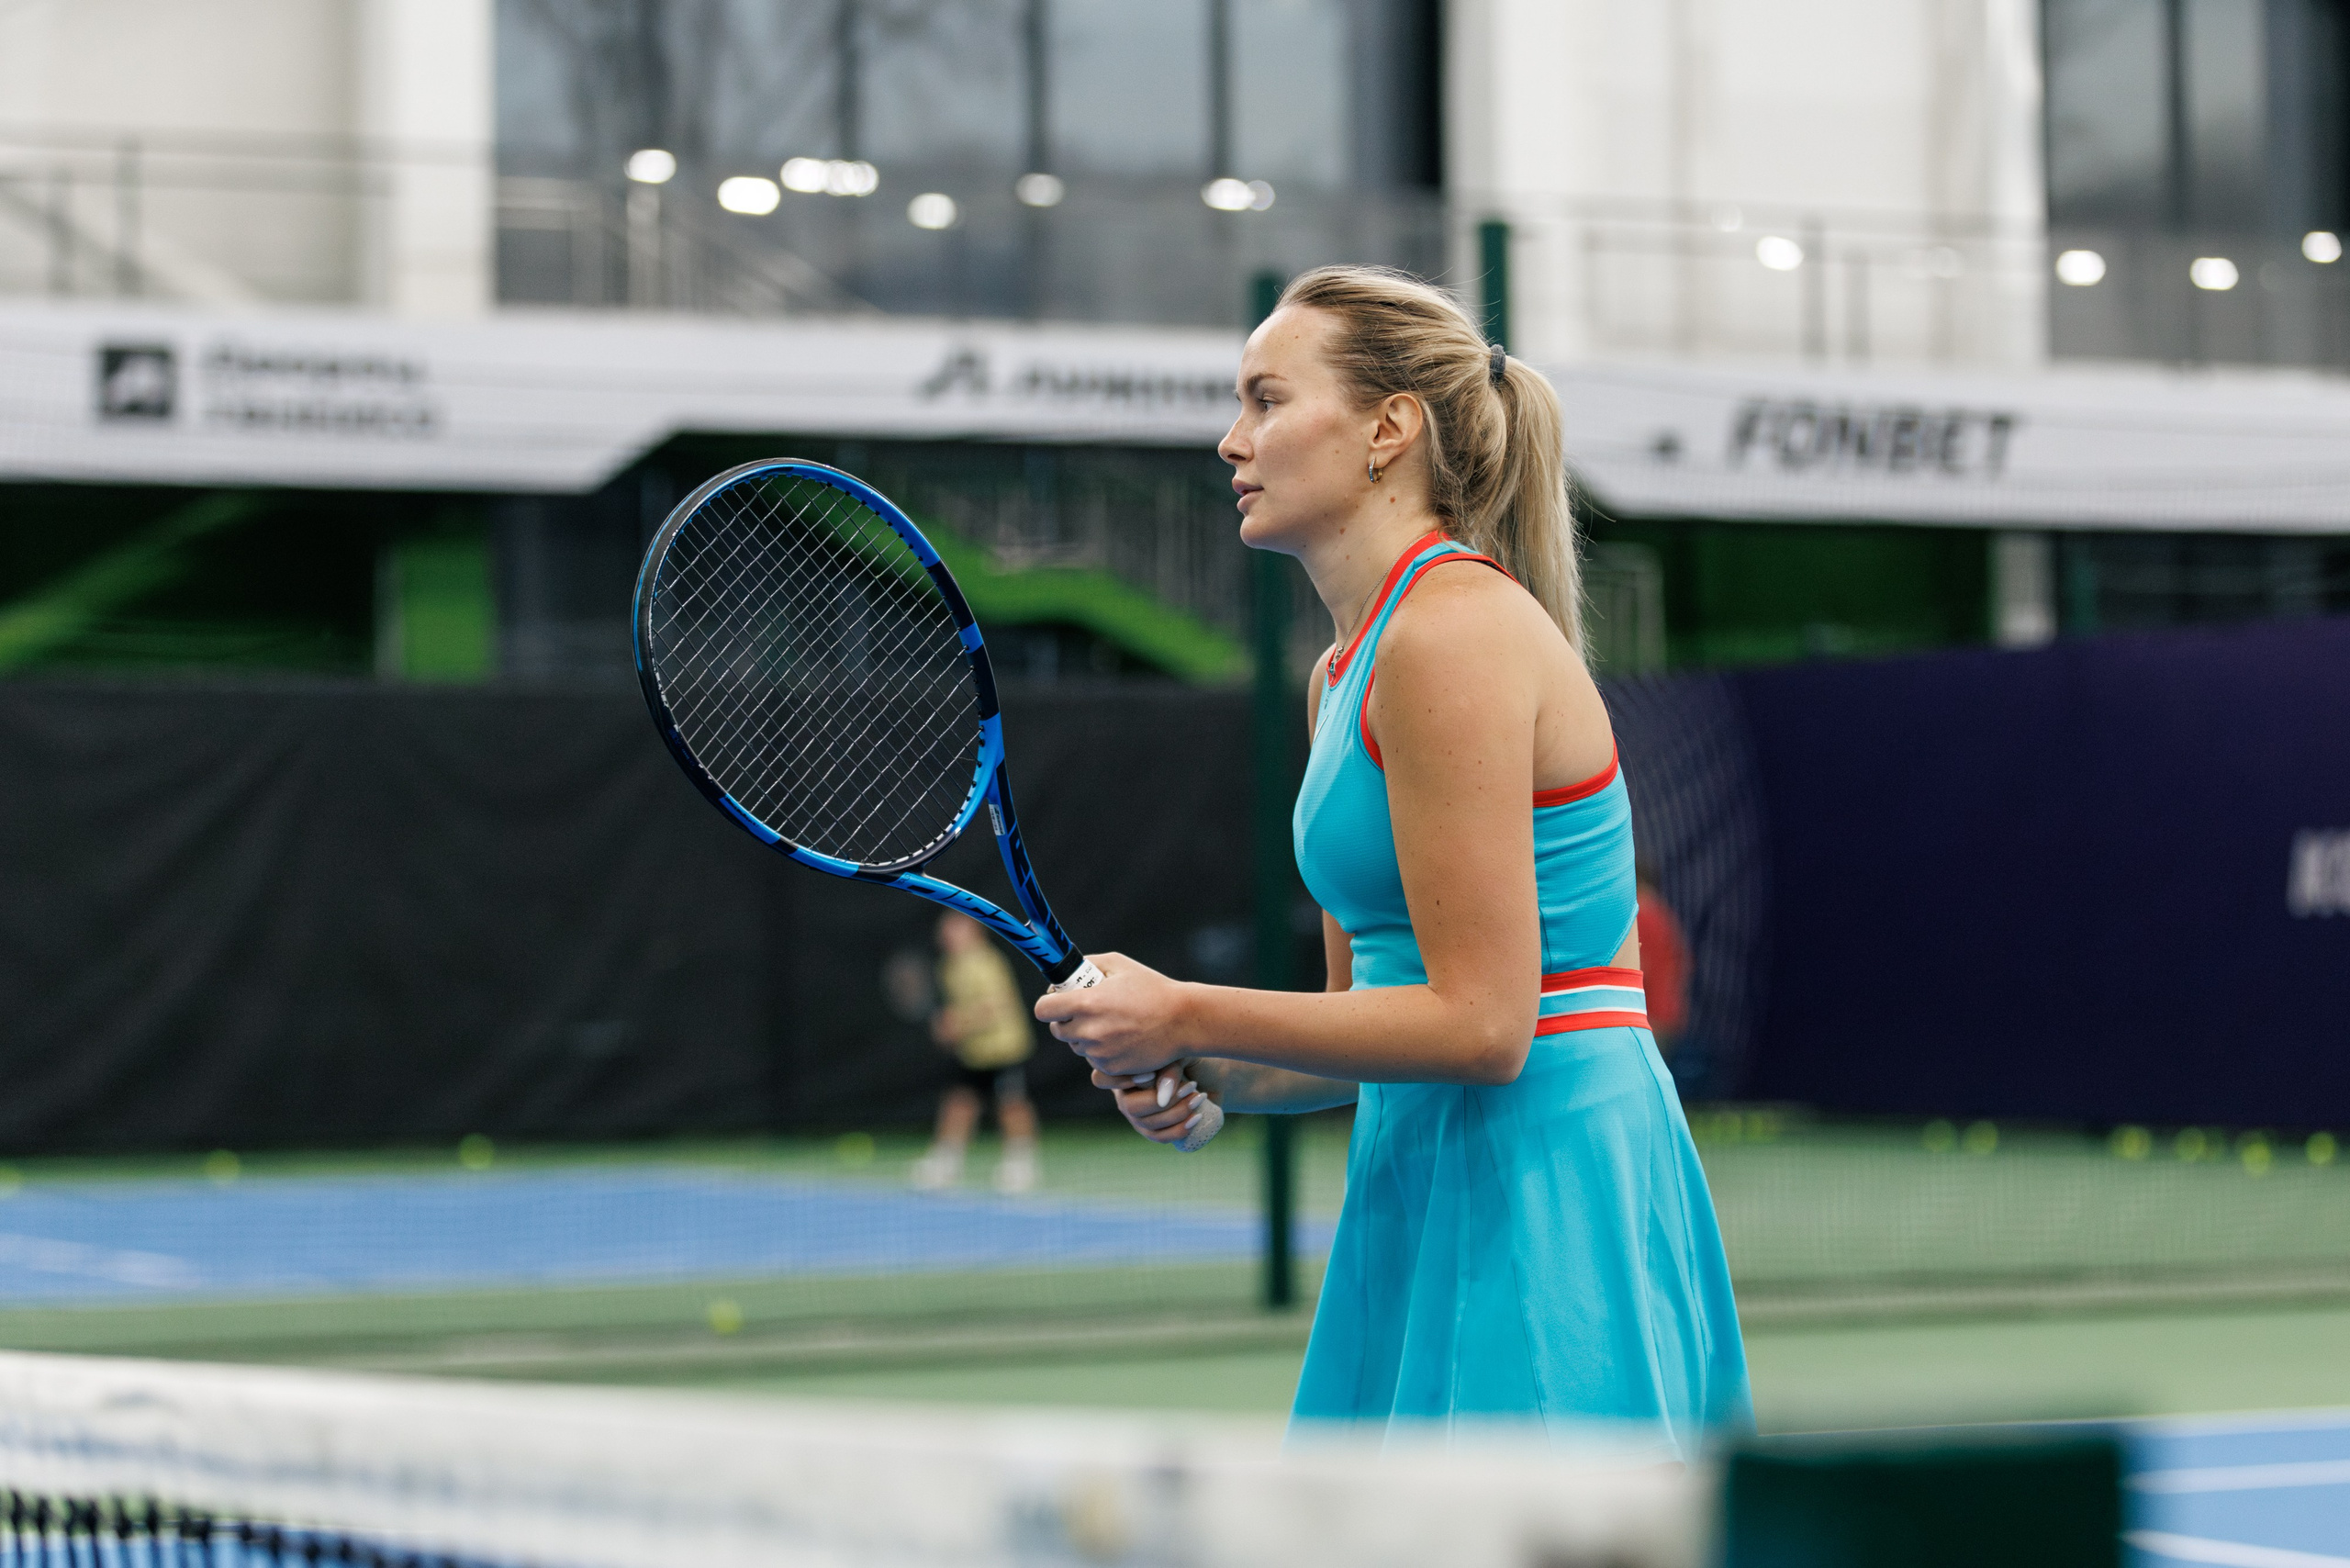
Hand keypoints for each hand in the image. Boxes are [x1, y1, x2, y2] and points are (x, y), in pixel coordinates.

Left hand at [1033, 952, 1188, 1078]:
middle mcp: (1088, 1031)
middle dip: (1067, 1020)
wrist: (1183, 1021)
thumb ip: (1088, 964)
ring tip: (1111, 1023)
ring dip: (1085, 1037)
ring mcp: (1100, 1052)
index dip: (1049, 1004)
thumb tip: (1067, 973)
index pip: (1043, 1010)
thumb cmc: (1152, 989)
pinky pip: (1095, 1060)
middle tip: (1088, 1011)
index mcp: (1086, 1002)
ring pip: (1077, 1046)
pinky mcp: (1112, 1068)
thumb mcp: (1119, 965)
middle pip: (1058, 1030)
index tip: (1058, 1001)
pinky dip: (1103, 1051)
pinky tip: (1122, 1037)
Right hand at [1093, 1063, 1215, 1145]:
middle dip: (1162, 1100)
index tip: (1150, 1075)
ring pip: (1146, 1124)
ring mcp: (1136, 1115)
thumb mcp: (1180, 1054)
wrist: (1211, 1076)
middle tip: (1190, 1086)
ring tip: (1198, 1097)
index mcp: (1124, 1070)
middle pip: (1128, 1107)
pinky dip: (1179, 1129)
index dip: (1120, 1081)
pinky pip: (1158, 1137)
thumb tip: (1162, 1095)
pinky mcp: (1152, 1130)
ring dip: (1177, 1113)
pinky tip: (1196, 1117)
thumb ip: (1168, 1067)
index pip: (1102, 1079)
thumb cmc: (1190, 1057)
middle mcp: (1125, 1094)